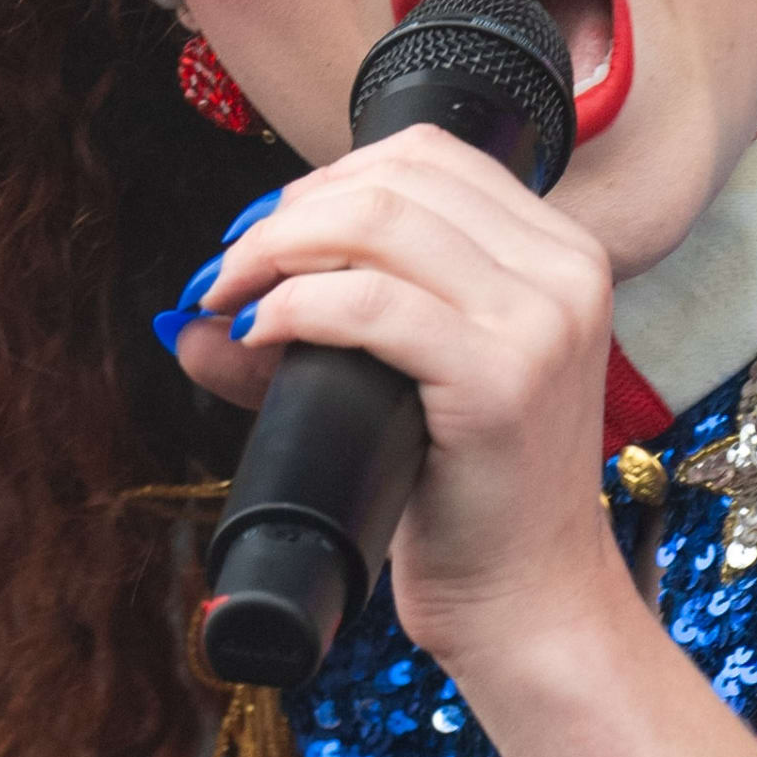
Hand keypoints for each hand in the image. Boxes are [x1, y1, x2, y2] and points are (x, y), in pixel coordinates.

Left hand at [173, 128, 630, 662]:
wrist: (529, 599)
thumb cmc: (473, 496)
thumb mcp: (410, 386)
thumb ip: (319, 335)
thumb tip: (190, 321)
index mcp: (560, 253)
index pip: (430, 157)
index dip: (325, 180)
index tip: (261, 237)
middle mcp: (566, 270)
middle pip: (397, 177)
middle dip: (286, 214)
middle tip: (227, 274)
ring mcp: (542, 321)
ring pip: (379, 223)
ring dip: (277, 250)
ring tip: (230, 299)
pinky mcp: (502, 377)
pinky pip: (370, 305)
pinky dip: (294, 306)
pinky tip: (259, 333)